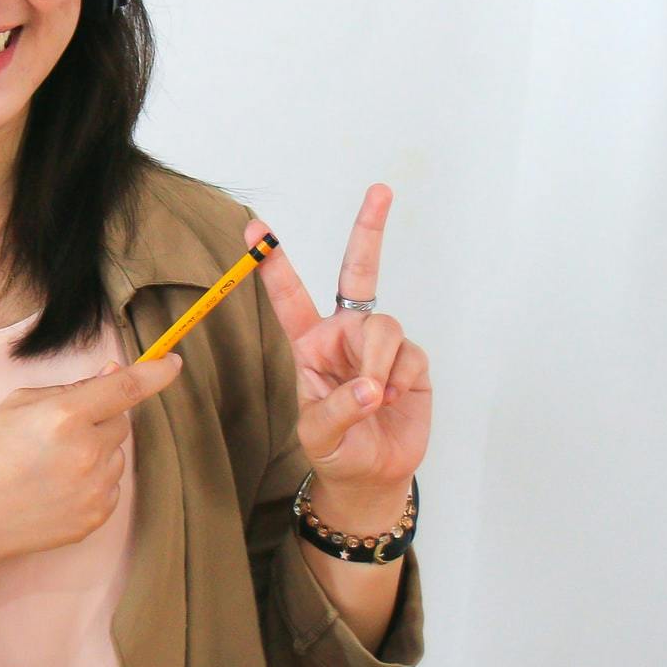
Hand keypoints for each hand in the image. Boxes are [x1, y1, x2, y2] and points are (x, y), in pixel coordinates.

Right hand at [0, 355, 183, 564]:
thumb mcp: (18, 405)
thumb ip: (72, 388)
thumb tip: (114, 374)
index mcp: (65, 416)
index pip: (126, 388)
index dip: (156, 372)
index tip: (173, 363)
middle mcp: (87, 452)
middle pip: (122, 422)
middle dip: (101, 419)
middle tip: (59, 432)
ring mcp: (94, 489)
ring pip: (117, 455)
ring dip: (97, 452)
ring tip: (52, 466)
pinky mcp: (96, 517)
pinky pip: (111, 486)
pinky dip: (93, 481)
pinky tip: (57, 488)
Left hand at [247, 185, 431, 502]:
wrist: (371, 476)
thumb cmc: (335, 450)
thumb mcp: (319, 434)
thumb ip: (339, 408)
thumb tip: (372, 387)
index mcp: (310, 344)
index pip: (289, 296)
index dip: (274, 263)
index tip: (256, 227)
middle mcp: (344, 335)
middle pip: (359, 273)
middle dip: (369, 230)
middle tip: (380, 191)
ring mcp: (379, 345)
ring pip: (384, 326)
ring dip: (377, 362)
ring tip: (374, 397)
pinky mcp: (411, 361)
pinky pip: (408, 354)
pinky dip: (398, 377)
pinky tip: (391, 398)